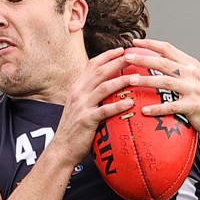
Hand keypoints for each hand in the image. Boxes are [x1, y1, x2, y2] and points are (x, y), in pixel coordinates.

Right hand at [51, 48, 136, 165]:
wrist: (62, 149)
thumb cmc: (74, 129)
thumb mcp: (79, 106)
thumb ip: (90, 94)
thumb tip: (107, 86)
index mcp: (77, 87)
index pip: (92, 65)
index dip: (108, 55)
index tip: (122, 50)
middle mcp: (78, 93)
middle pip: (100, 71)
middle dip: (118, 62)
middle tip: (134, 57)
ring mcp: (82, 106)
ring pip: (104, 87)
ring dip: (122, 81)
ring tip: (137, 77)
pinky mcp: (87, 120)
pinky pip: (105, 111)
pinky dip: (118, 106)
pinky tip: (130, 103)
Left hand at [128, 38, 199, 144]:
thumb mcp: (198, 80)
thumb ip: (182, 71)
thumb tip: (162, 63)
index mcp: (192, 65)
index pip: (168, 49)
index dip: (150, 44)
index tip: (134, 42)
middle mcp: (193, 74)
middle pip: (163, 63)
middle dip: (143, 59)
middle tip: (126, 57)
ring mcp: (193, 90)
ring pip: (166, 82)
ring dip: (146, 80)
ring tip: (130, 81)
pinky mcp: (193, 107)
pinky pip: (172, 107)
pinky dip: (157, 108)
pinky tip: (144, 110)